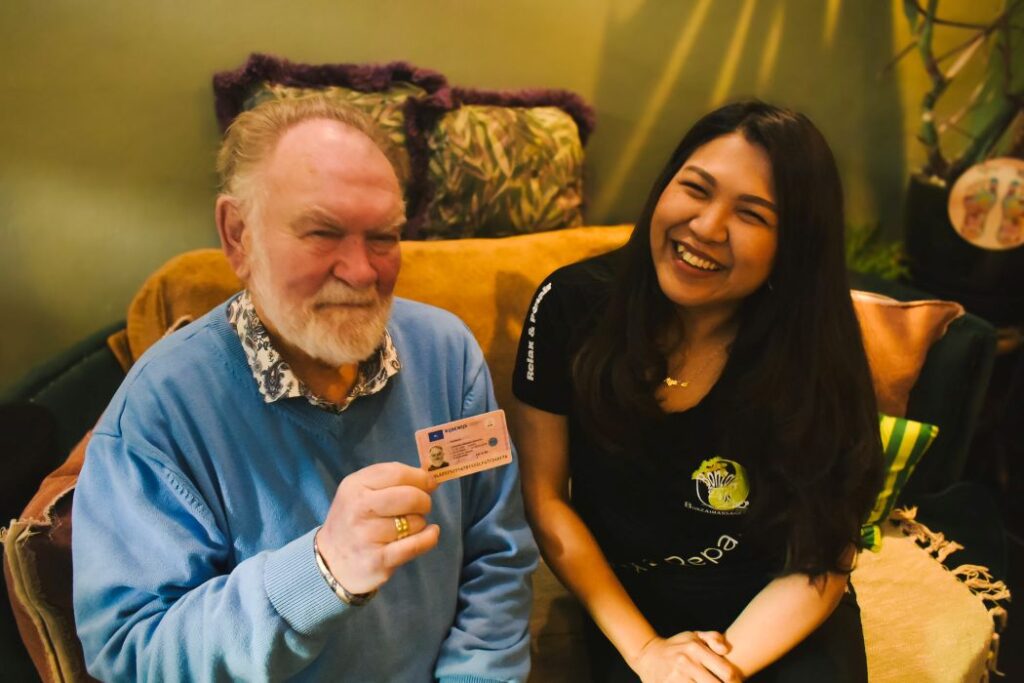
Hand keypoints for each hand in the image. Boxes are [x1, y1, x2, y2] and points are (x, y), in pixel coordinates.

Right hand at [317, 462, 439, 594]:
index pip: (397, 473)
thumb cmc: (353, 520)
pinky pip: (415, 545)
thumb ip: (391, 481)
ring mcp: (367, 536)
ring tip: (408, 526)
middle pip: (410, 496)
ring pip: (414, 522)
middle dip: (424, 500)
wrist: (330, 561)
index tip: (430, 483)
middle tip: (422, 506)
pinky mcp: (378, 560)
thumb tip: (431, 479)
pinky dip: (429, 538)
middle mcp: (358, 509)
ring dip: (420, 523)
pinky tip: (430, 534)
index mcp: (355, 486)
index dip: (420, 477)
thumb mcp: (360, 491)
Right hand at [630, 631, 742, 682]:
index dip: (737, 682)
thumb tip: (725, 650)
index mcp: (694, 649)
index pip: (727, 672)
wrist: (648, 656)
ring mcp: (676, 677)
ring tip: (709, 682)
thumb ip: (713, 638)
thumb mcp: (693, 636)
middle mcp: (685, 662)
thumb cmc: (677, 647)